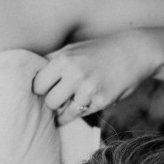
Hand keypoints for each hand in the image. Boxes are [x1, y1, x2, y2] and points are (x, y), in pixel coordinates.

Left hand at [32, 30, 162, 125]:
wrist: (135, 52)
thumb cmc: (99, 51)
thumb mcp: (73, 49)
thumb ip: (52, 62)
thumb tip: (29, 78)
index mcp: (63, 59)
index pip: (37, 85)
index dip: (40, 90)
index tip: (45, 91)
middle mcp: (75, 73)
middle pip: (49, 102)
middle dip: (52, 103)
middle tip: (58, 100)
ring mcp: (89, 88)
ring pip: (63, 112)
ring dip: (64, 112)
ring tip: (70, 104)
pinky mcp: (102, 100)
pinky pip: (81, 114)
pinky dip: (79, 112)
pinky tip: (85, 102)